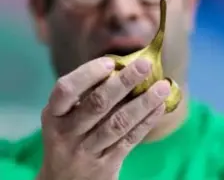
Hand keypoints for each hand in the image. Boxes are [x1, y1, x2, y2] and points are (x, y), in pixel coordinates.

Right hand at [37, 57, 169, 179]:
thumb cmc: (67, 136)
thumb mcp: (64, 115)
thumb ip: (83, 94)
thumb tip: (119, 67)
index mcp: (54, 114)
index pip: (66, 90)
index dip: (88, 74)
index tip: (111, 63)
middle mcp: (67, 133)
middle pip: (97, 105)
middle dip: (124, 82)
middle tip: (145, 65)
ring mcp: (87, 151)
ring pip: (118, 123)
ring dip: (143, 103)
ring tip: (163, 86)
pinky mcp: (106, 166)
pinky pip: (129, 140)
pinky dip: (146, 122)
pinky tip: (160, 107)